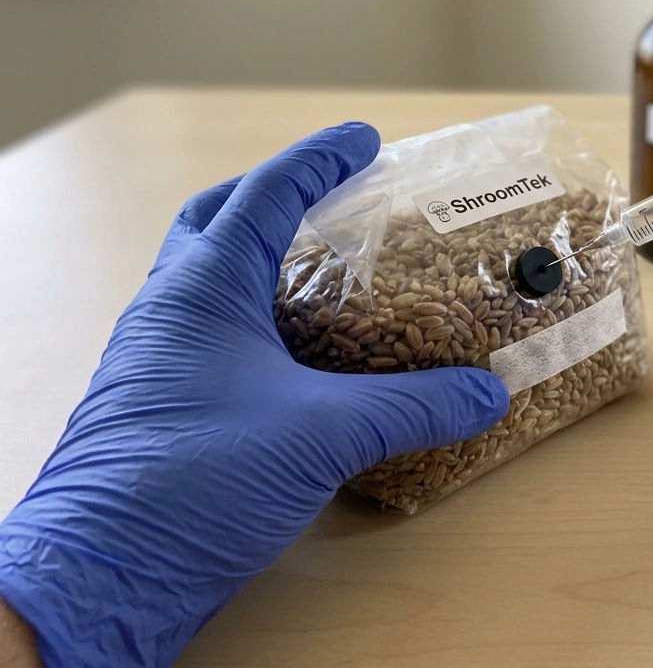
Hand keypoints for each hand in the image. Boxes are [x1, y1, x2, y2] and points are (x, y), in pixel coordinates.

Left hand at [0, 124, 509, 666]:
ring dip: (261, 258)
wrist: (105, 573)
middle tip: (330, 196)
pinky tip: (298, 351)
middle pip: (215, 219)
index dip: (321, 159)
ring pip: (208, 278)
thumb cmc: (197, 479)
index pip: (266, 193)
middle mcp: (171, 308)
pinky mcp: (162, 402)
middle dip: (272, 195)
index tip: (365, 139)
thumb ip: (411, 407)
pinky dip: (255, 317)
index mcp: (204, 287)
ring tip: (323, 270)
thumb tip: (488, 392)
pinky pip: (210, 331)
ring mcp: (159, 356)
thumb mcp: (322, 434)